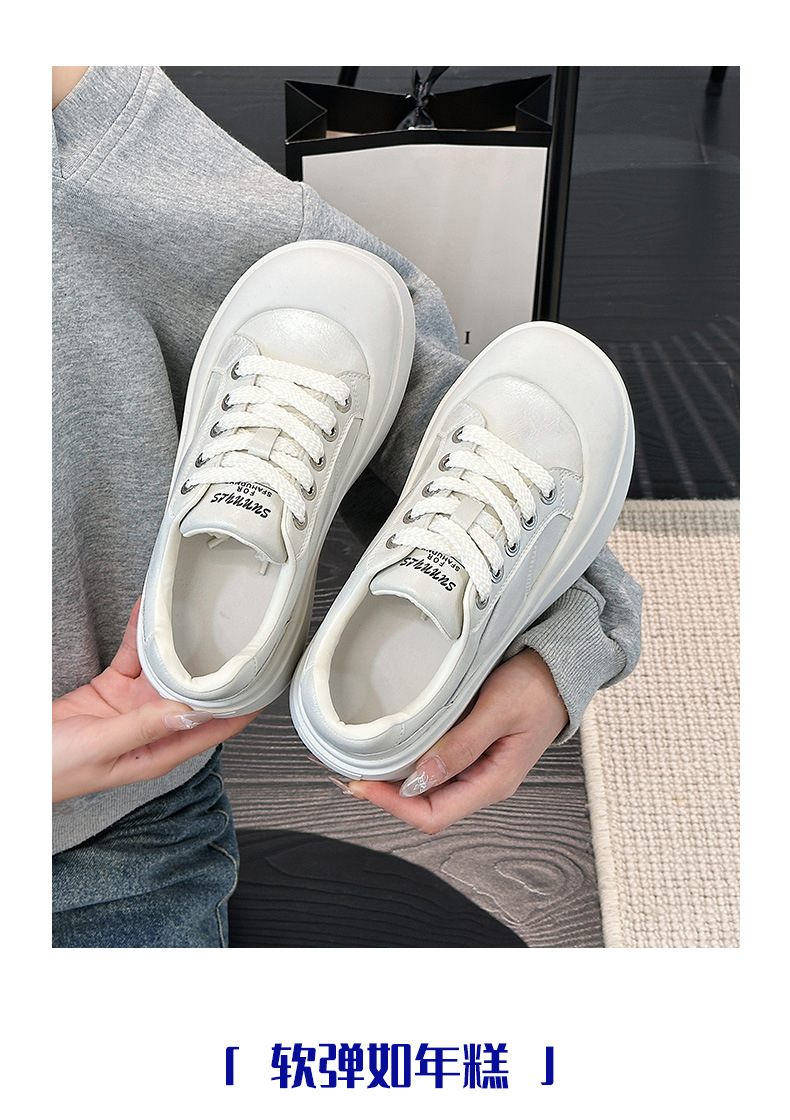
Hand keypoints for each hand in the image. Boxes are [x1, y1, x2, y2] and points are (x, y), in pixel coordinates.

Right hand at [52, 598, 258, 801]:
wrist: (12, 758)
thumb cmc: (51, 770)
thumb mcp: (101, 748)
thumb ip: (143, 729)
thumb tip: (187, 713)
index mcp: (157, 754)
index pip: (213, 731)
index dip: (241, 710)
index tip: (264, 687)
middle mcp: (152, 730)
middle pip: (195, 696)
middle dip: (214, 670)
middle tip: (237, 639)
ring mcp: (132, 710)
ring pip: (165, 672)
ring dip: (177, 647)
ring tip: (195, 617)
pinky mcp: (112, 692)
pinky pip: (133, 659)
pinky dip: (141, 637)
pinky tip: (149, 617)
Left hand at [344, 648, 567, 833]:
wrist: (561, 669)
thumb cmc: (538, 687)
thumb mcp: (497, 711)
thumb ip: (460, 746)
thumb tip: (420, 779)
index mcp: (493, 782)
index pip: (433, 815)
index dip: (393, 805)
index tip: (362, 784)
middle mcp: (483, 783)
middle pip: (426, 808)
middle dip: (385, 796)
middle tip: (349, 775)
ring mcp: (478, 769)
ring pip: (428, 791)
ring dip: (394, 782)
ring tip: (362, 765)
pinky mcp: (473, 753)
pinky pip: (435, 770)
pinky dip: (409, 765)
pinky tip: (392, 752)